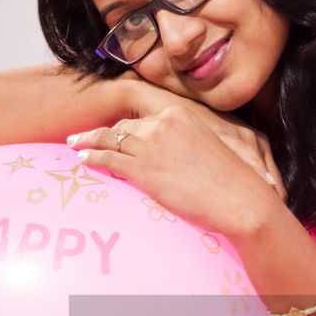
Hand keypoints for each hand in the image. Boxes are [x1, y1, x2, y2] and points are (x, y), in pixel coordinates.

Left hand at [66, 104, 286, 242]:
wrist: (241, 199)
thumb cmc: (232, 182)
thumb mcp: (207, 151)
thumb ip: (186, 146)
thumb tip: (175, 159)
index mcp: (179, 116)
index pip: (142, 120)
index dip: (124, 127)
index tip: (112, 131)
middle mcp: (162, 124)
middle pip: (123, 126)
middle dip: (102, 132)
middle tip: (82, 137)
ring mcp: (151, 145)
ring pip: (110, 139)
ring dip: (88, 141)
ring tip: (74, 145)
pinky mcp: (144, 168)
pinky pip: (110, 159)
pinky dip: (93, 157)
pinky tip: (83, 159)